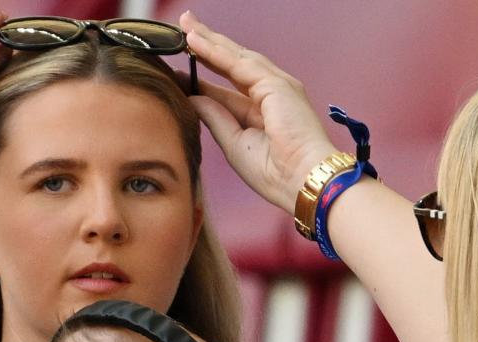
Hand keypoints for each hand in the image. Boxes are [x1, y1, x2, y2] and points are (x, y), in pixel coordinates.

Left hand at [179, 11, 337, 213]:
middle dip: (206, 46)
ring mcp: (275, 86)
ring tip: (186, 25)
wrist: (300, 180)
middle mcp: (268, 94)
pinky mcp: (276, 84)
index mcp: (259, 112)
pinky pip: (238, 63)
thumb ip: (214, 116)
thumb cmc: (273, 172)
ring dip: (209, 40)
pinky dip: (215, 51)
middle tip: (183, 28)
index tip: (176, 67)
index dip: (201, 74)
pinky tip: (195, 40)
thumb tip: (192, 97)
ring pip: (234, 57)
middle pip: (231, 63)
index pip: (225, 87)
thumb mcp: (233, 142)